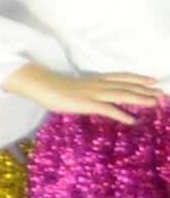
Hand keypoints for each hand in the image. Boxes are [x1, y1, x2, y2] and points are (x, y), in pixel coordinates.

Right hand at [32, 70, 168, 123]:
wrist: (40, 85)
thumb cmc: (52, 87)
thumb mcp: (74, 87)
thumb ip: (86, 91)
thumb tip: (92, 97)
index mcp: (95, 80)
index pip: (121, 77)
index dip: (138, 78)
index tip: (152, 80)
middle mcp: (99, 85)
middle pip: (127, 86)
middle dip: (145, 89)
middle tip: (162, 93)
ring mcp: (94, 94)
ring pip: (122, 95)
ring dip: (140, 99)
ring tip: (155, 103)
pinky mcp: (87, 104)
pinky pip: (108, 109)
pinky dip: (122, 114)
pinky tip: (133, 120)